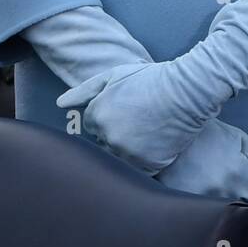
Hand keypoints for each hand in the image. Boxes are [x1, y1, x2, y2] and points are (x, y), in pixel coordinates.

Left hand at [56, 60, 205, 173]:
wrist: (187, 91)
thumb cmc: (151, 79)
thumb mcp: (114, 75)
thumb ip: (84, 90)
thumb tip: (60, 104)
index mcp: (98, 115)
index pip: (91, 125)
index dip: (107, 116)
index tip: (125, 109)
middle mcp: (109, 136)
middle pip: (102, 143)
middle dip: (114, 134)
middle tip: (136, 122)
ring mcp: (128, 153)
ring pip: (118, 159)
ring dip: (127, 149)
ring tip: (146, 132)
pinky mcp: (147, 165)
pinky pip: (137, 171)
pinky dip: (144, 161)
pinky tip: (155, 144)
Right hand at [156, 119, 247, 201]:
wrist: (164, 131)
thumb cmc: (203, 134)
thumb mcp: (238, 140)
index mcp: (237, 174)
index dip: (247, 177)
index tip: (233, 165)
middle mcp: (221, 191)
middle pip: (241, 202)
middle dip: (234, 188)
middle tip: (217, 169)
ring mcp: (200, 202)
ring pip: (222, 208)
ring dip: (217, 195)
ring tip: (203, 176)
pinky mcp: (183, 206)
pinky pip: (201, 213)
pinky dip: (199, 202)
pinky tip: (192, 183)